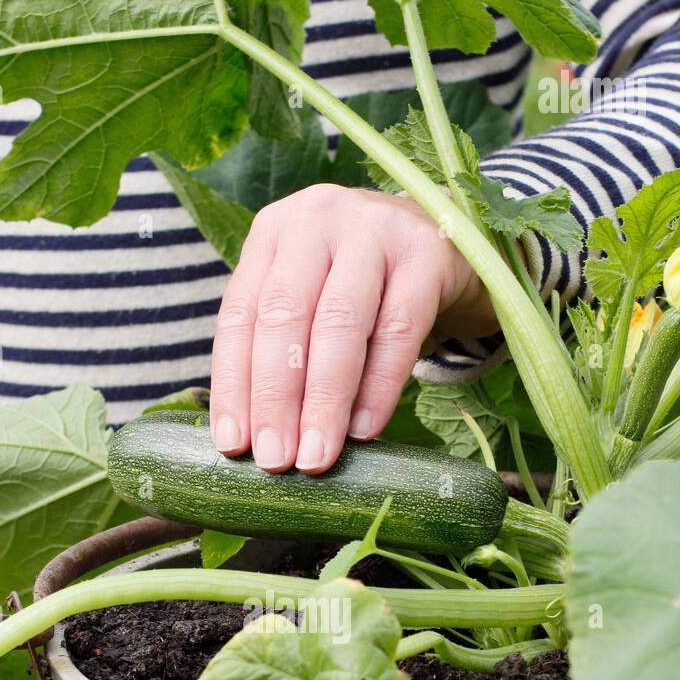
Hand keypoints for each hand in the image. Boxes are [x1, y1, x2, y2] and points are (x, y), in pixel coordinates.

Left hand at [210, 184, 498, 473]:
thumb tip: (254, 437)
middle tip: (274, 460)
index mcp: (274, 231)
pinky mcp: (427, 253)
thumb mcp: (314, 296)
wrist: (448, 242)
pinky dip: (378, 386)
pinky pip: (398, 330)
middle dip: (274, 398)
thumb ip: (282, 346)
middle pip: (284, 317)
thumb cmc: (366, 285)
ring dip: (323, 400)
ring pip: (338, 324)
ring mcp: (375, 229)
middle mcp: (318, 219)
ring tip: (315, 456)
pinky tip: (363, 430)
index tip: (231, 445)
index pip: (240, 315)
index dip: (233, 385)